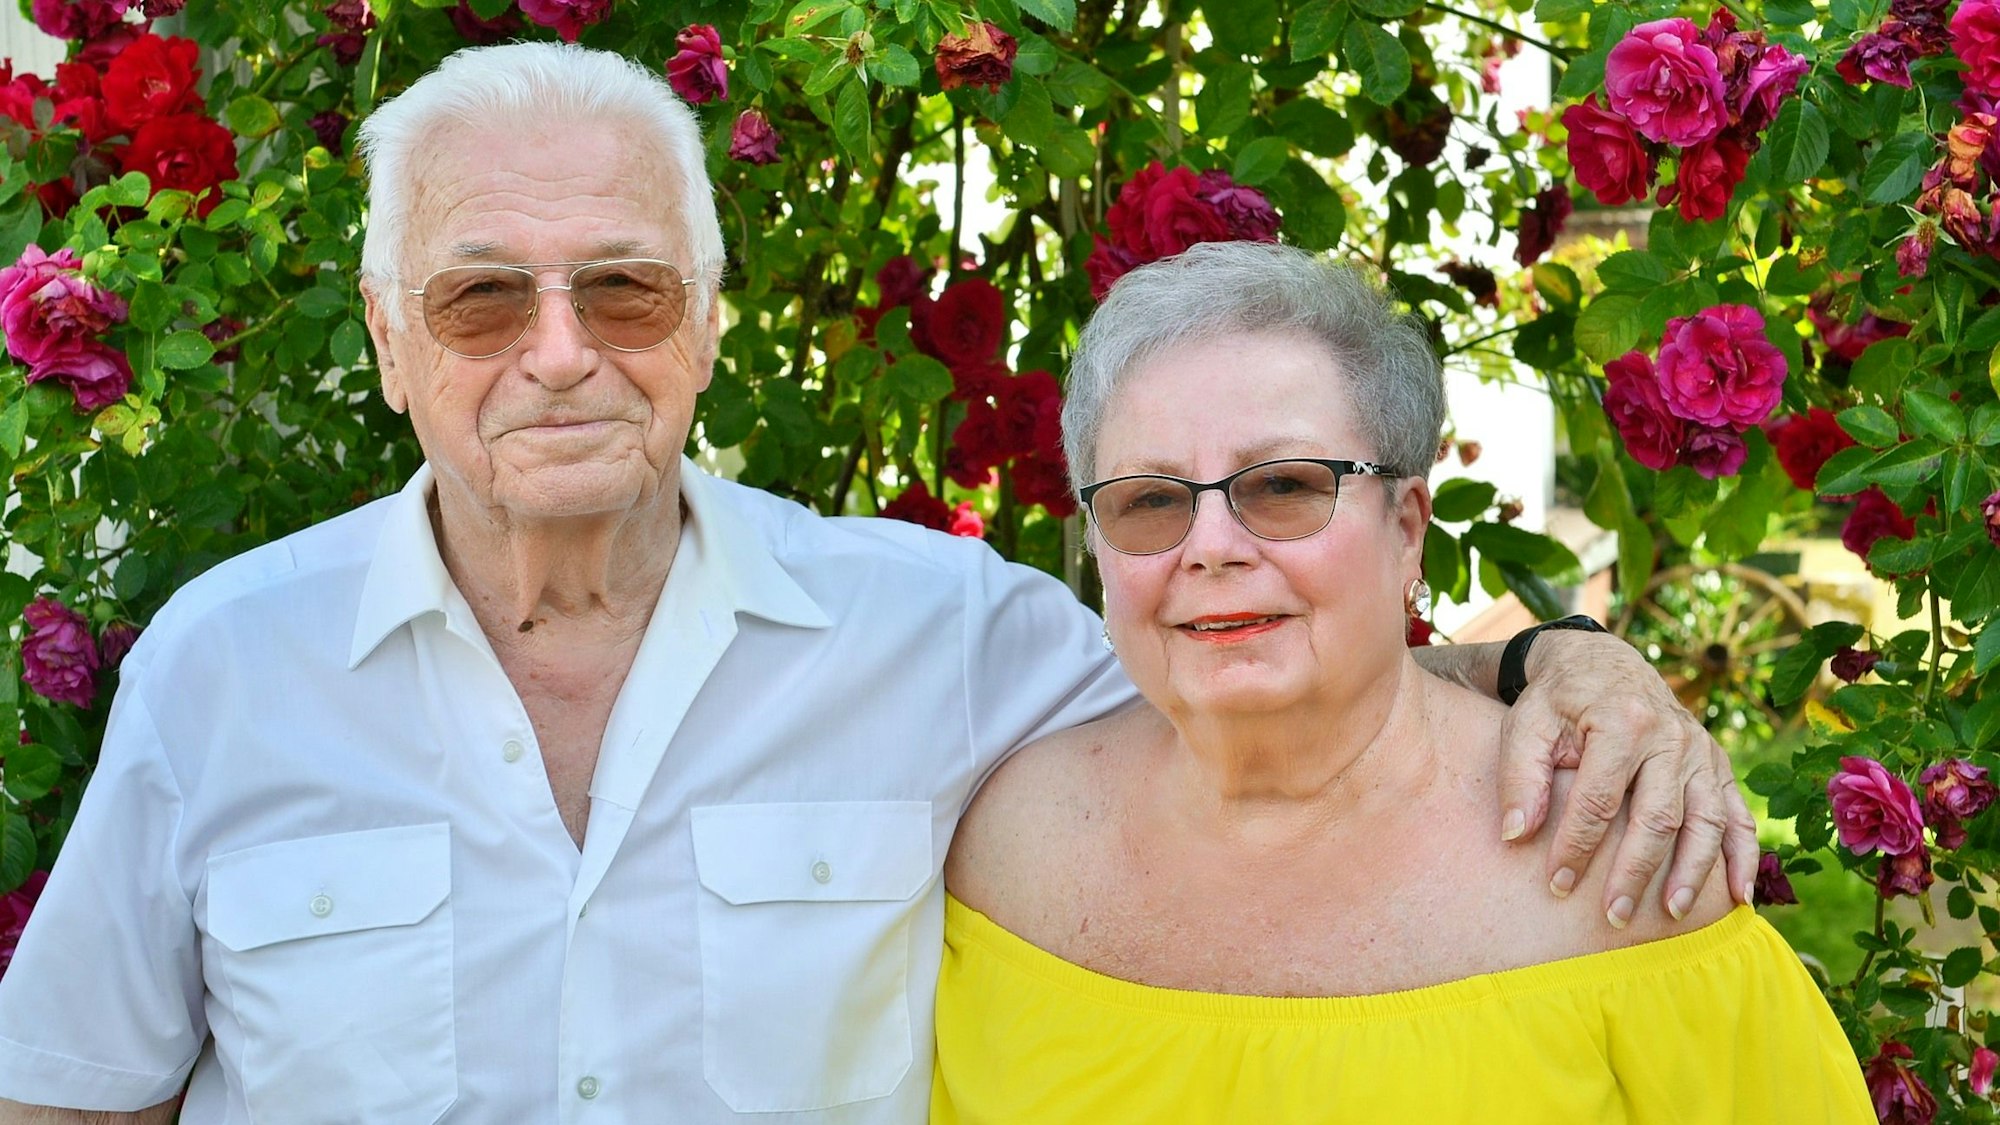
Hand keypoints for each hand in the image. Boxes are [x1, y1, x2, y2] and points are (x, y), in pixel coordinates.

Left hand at [1494, 629, 1757, 927]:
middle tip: (1614, 917)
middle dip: (1635, 872)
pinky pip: (1738, 813)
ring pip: (1706, 820)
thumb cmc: (1558, 701)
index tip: (1556, 885)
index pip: (1598, 800)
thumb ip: (1520, 777)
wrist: (1601, 664)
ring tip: (1672, 914)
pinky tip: (1740, 897)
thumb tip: (1515, 836)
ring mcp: (1699, 750)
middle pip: (1657, 817)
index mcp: (1620, 722)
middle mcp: (1670, 736)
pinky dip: (1743, 855)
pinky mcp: (1717, 763)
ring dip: (1694, 872)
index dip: (1577, 847)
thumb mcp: (1526, 725)